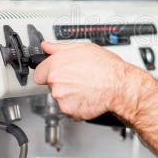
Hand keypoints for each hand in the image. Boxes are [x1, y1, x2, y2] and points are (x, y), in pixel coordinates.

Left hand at [33, 41, 156, 120]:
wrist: (119, 86)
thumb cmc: (106, 67)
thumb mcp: (83, 48)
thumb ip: (59, 48)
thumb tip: (47, 46)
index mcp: (56, 65)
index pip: (39, 72)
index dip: (48, 73)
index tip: (55, 73)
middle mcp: (56, 82)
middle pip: (50, 85)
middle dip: (61, 83)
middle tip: (78, 79)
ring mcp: (61, 97)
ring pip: (60, 97)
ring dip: (69, 95)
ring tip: (85, 87)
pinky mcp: (69, 110)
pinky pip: (69, 108)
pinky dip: (77, 105)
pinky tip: (87, 96)